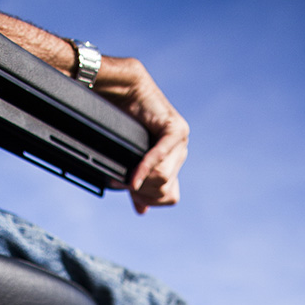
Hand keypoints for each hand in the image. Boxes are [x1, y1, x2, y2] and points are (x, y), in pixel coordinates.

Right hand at [96, 57, 189, 214]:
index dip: (149, 199)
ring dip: (140, 180)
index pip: (169, 197)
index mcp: (173, 162)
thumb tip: (142, 211)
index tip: (130, 191)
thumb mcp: (131, 162)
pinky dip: (144, 170)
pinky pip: (160, 158)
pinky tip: (132, 180)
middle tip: (123, 181)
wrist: (124, 93)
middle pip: (164, 189)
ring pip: (163, 177)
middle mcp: (180, 153)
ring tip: (125, 174)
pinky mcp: (175, 130)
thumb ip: (139, 186)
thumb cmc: (125, 123)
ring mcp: (181, 141)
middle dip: (141, 190)